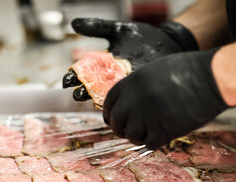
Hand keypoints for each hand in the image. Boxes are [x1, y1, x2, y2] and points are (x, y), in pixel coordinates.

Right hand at [63, 18, 198, 100]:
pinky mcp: (134, 90)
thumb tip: (73, 24)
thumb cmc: (142, 37)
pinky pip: (123, 99)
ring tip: (92, 101)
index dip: (73, 76)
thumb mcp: (118, 30)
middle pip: (89, 88)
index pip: (81, 72)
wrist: (167, 43)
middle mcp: (108, 77)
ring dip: (97, 100)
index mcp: (101, 64)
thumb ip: (97, 27)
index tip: (68, 80)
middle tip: (78, 94)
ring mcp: (121, 85)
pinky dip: (117, 102)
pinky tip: (113, 103)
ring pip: (104, 96)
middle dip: (82, 92)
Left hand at [103, 49, 227, 148]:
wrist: (210, 77)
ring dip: (137, 136)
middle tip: (129, 130)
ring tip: (147, 132)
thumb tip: (127, 104)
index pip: (109, 103)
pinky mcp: (163, 130)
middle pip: (116, 121)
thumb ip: (136, 88)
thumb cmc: (186, 71)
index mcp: (130, 83)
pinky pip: (149, 143)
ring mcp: (147, 116)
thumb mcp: (152, 72)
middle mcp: (133, 100)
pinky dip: (153, 142)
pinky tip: (161, 135)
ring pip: (130, 135)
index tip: (114, 119)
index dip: (110, 113)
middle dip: (120, 127)